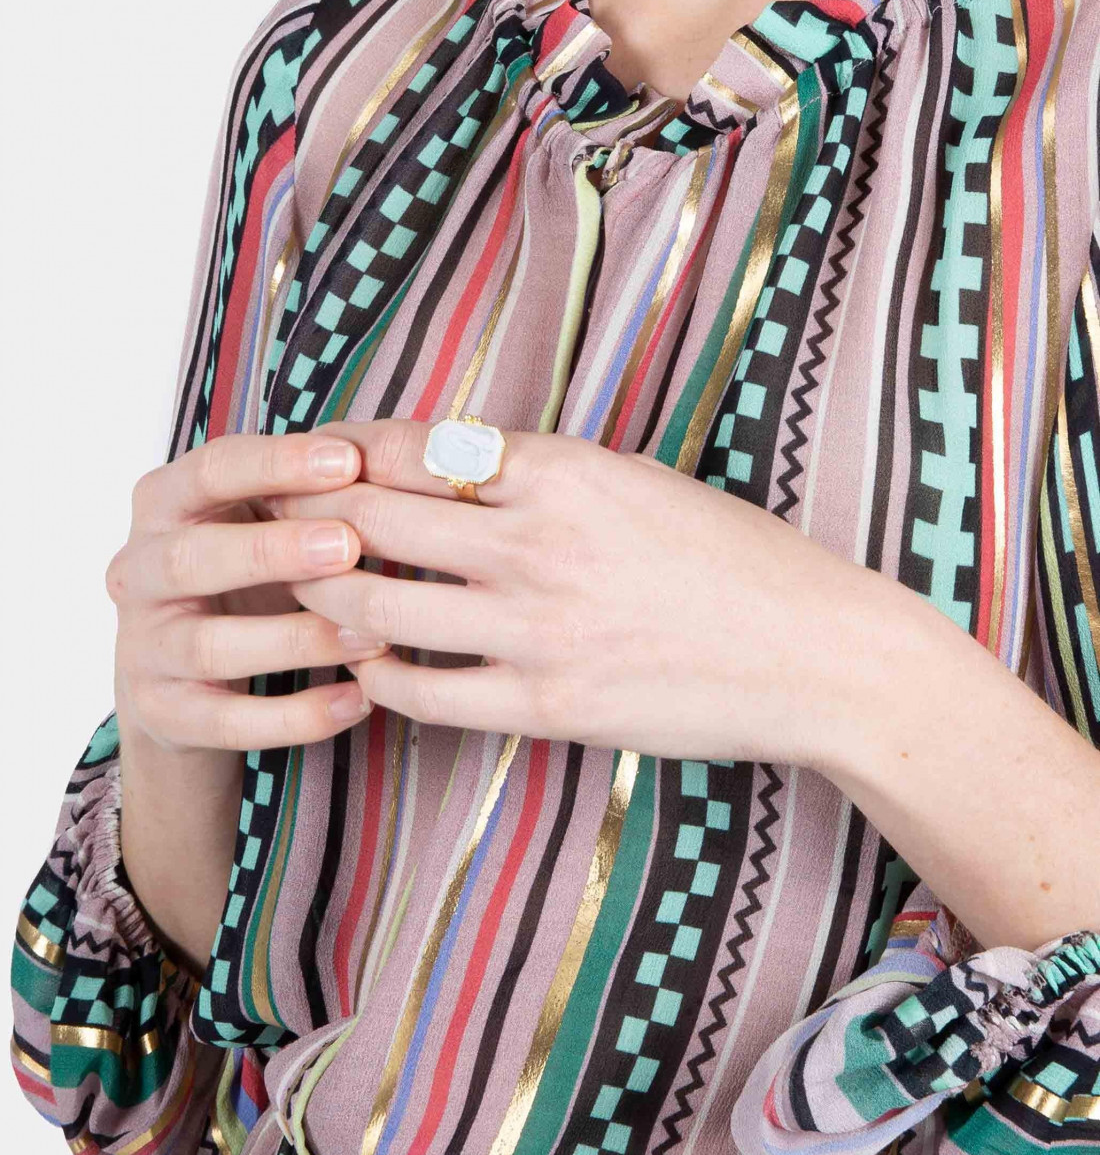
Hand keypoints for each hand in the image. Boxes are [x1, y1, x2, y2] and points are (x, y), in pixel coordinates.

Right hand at [108, 431, 383, 753]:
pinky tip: (360, 700)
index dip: (277, 463)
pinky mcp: (164, 713)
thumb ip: (310, 494)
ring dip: (296, 639)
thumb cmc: (244, 576)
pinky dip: (298, 715)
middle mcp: (140, 572)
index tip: (349, 460)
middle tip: (349, 545)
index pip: (211, 470)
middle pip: (193, 558)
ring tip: (373, 636)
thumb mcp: (264, 522)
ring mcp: (144, 648)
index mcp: (164, 505)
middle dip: (273, 550)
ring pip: (210, 645)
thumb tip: (398, 460)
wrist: (181, 677)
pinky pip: (230, 721)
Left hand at [268, 419, 880, 766]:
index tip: (311, 461)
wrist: (814, 652)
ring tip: (306, 592)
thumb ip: (543, 476)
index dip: (338, 453)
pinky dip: (375, 675)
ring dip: (323, 596)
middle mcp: (536, 542)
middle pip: (368, 518)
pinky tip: (367, 662)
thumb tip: (450, 473)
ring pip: (374, 605)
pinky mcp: (546, 705)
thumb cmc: (736, 560)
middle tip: (274, 521)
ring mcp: (536, 629)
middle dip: (303, 515)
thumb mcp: (639, 483)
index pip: (407, 449)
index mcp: (562, 470)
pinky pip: (420, 692)